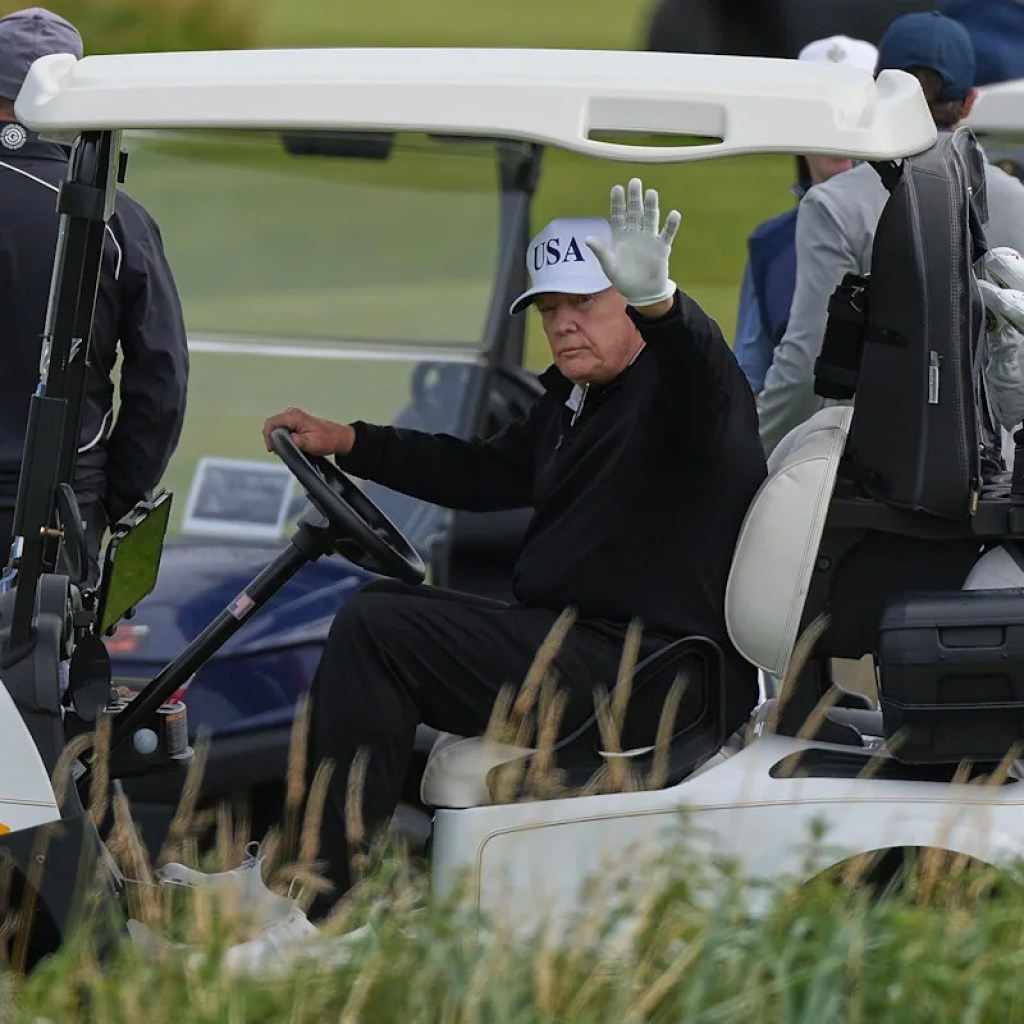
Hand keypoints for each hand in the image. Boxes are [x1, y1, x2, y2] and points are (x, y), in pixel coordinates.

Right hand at [262, 407, 354, 456]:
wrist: (339, 438)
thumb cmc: (328, 439)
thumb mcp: (313, 444)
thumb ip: (298, 442)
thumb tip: (288, 440)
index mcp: (294, 416)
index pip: (271, 423)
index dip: (268, 437)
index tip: (272, 448)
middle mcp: (292, 413)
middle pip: (272, 426)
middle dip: (273, 439)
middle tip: (280, 451)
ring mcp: (293, 417)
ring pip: (277, 428)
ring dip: (279, 439)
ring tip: (288, 449)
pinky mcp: (296, 422)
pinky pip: (283, 429)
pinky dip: (284, 438)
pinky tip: (292, 445)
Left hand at [585, 177, 679, 310]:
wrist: (640, 292)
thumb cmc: (622, 278)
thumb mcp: (609, 266)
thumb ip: (601, 251)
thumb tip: (587, 238)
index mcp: (621, 235)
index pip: (618, 215)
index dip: (617, 202)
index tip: (617, 188)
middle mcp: (636, 232)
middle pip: (635, 211)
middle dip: (635, 197)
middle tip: (635, 182)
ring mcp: (649, 238)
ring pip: (650, 218)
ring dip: (651, 206)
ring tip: (651, 193)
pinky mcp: (662, 248)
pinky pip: (667, 234)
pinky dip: (670, 225)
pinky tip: (673, 214)